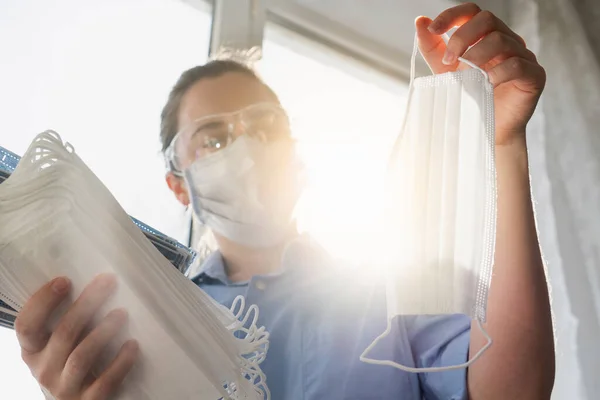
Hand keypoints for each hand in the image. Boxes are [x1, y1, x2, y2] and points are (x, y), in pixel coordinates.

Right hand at [15, 275, 137, 399]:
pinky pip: (104, 382)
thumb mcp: (63, 341)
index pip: (26, 326)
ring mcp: (65, 388)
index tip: (65, 281)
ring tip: (121, 313)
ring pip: (81, 357)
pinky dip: (120, 363)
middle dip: (86, 305)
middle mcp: (44, 370)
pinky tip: (132, 345)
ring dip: (103, 332)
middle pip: (63, 334)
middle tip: (108, 283)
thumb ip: (70, 319)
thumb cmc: (75, 357)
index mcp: (32, 351)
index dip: (42, 302)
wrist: (82, 397)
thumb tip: (95, 283)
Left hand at [416, 3, 545, 145]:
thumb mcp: (446, 71)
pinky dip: (497, 72)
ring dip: (477, 55)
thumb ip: (434, 48)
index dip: (452, 15)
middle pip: (487, 19)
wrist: (488, 130)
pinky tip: (486, 84)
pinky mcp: (534, 75)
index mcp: (487, 36)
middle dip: (463, 37)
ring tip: (466, 75)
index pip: (472, 12)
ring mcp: (524, 56)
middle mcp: (508, 41)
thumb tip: (420, 21)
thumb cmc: (470, 99)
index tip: (433, 29)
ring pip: (501, 40)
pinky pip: (517, 64)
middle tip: (449, 60)